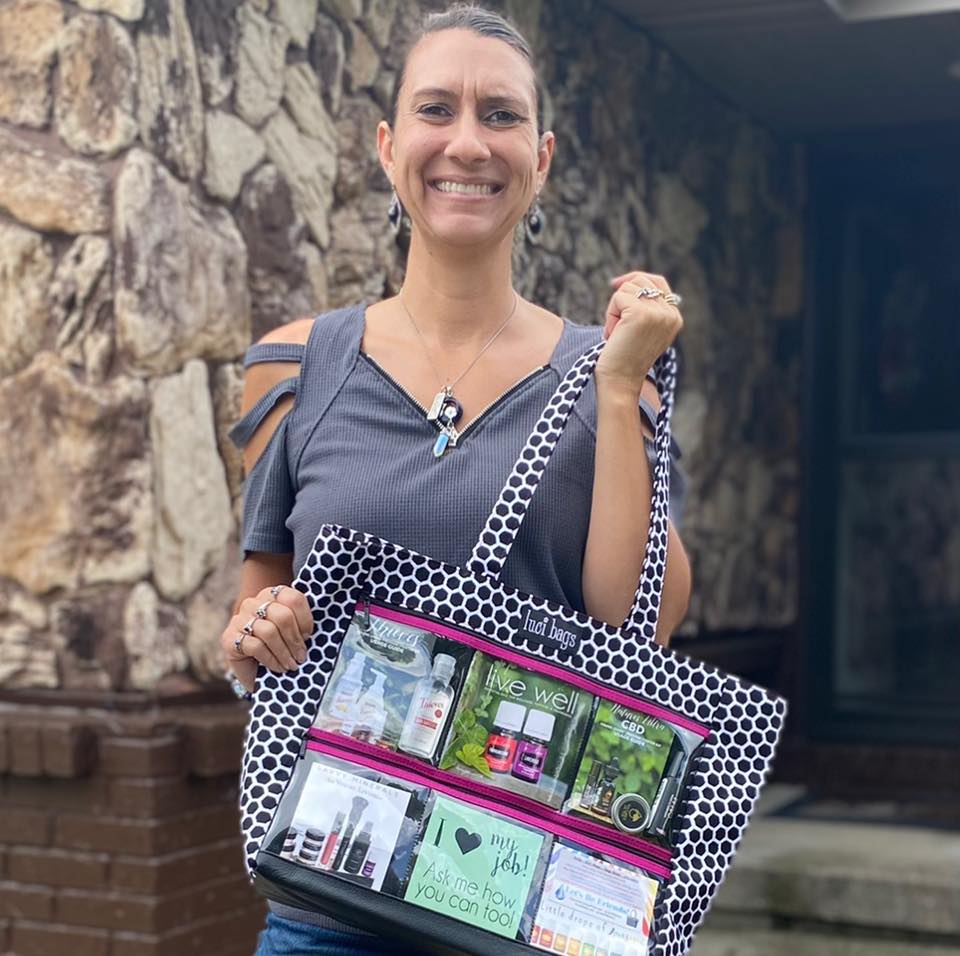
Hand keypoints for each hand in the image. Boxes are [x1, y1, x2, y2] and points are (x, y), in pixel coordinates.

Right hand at [219, 584, 313, 692]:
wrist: (257, 672)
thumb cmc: (281, 649)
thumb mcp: (294, 633)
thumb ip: (303, 624)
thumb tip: (315, 632)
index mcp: (271, 595)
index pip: (294, 598)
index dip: (305, 619)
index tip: (309, 636)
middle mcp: (252, 603)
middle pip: (282, 615)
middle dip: (295, 639)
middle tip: (301, 656)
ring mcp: (238, 620)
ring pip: (268, 631)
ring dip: (284, 652)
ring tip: (292, 665)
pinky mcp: (228, 638)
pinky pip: (255, 645)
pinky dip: (271, 659)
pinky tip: (278, 667)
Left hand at [595, 270, 682, 395]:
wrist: (620, 381)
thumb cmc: (624, 359)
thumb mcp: (642, 331)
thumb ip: (646, 309)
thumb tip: (628, 281)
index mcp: (674, 318)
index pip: (658, 282)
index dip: (635, 279)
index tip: (615, 284)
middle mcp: (670, 314)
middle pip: (641, 280)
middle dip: (622, 298)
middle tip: (616, 324)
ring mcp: (657, 313)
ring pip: (628, 288)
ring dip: (614, 310)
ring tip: (616, 333)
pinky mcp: (640, 313)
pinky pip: (618, 297)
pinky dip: (610, 315)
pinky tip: (613, 334)